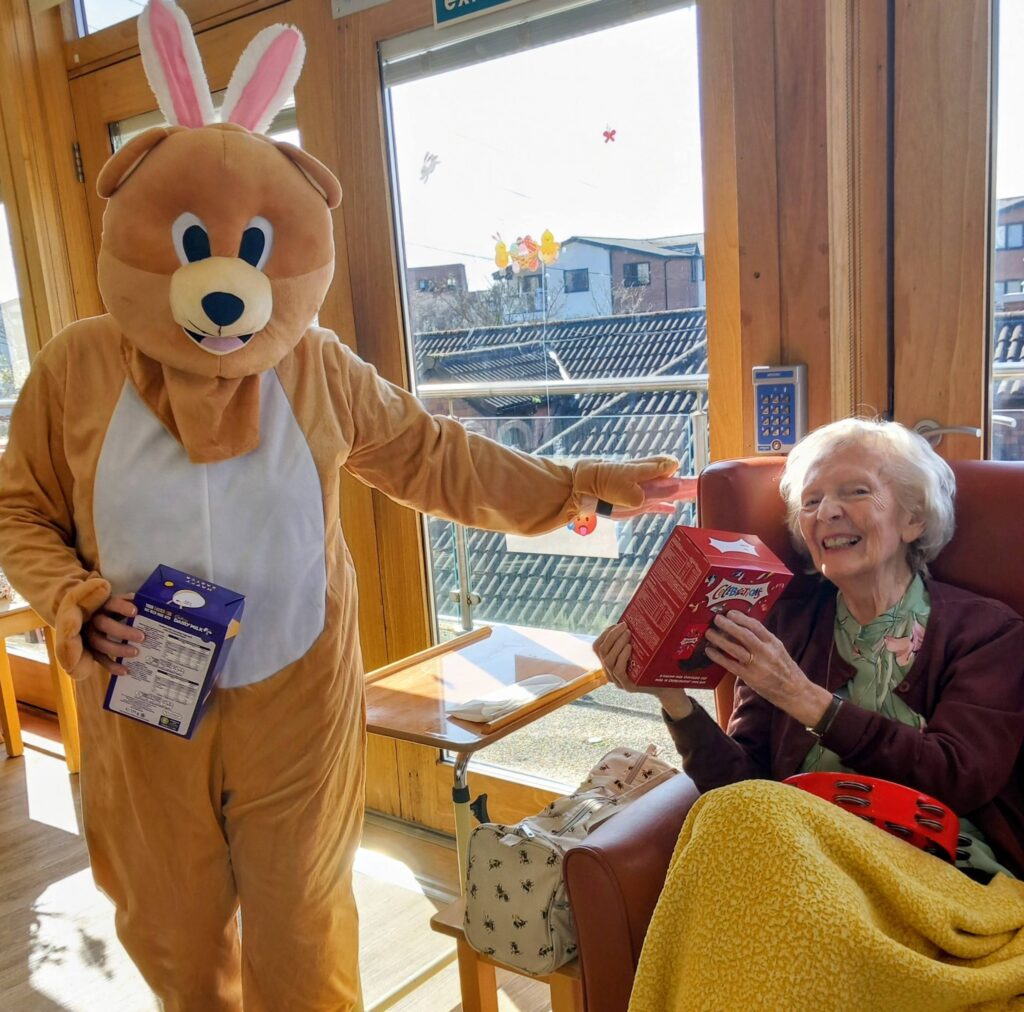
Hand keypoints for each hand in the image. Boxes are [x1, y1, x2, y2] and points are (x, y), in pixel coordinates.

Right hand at [85, 595, 143, 675]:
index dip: (121, 607)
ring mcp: (89, 636)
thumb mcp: (122, 605)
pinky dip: (112, 666)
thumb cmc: (115, 612)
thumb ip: (133, 604)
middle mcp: (93, 620)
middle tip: (142, 637)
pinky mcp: (90, 650)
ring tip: (136, 652)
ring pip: (99, 643)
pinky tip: (125, 670)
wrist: (93, 622)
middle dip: (123, 631)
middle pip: (104, 624)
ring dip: (118, 649)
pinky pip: (99, 659)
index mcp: (103, 606)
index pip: (111, 603)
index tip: (135, 612)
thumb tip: (151, 604)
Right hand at [594, 622, 693, 719]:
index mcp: (610, 663)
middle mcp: (610, 672)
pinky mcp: (627, 686)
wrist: (667, 684)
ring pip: (608, 660)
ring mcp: (618, 681)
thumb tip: (631, 617)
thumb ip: (630, 640)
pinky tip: (629, 647)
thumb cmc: (653, 664)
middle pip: (601, 652)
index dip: (605, 634)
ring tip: (628, 634)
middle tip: (625, 626)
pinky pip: (618, 671)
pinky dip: (622, 657)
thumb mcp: (639, 650)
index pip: (597, 647)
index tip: (617, 625)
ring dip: (617, 643)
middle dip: (612, 636)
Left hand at [606, 475, 698, 519]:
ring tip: (695, 496)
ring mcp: (644, 491)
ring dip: (680, 495)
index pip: (674, 469)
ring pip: (667, 492)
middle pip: (674, 481)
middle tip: (705, 489)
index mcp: (650, 471)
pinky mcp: (637, 502)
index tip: (704, 482)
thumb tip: (677, 484)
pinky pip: (655, 504)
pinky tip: (673, 510)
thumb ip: (655, 488)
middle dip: (688, 485)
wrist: (585, 487)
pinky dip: (664, 507)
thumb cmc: (606, 481)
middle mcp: (650, 480)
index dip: (688, 476)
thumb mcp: (630, 485)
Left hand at [704, 610, 830, 726]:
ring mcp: (758, 666)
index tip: (730, 612)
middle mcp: (766, 652)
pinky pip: (730, 665)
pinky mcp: (750, 678)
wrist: (795, 692)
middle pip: (744, 635)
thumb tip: (741, 627)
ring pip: (735, 649)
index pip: (756, 626)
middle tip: (716, 619)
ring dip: (720, 639)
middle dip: (728, 625)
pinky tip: (710, 651)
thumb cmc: (785, 669)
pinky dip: (718, 657)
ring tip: (709, 633)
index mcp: (774, 643)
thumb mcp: (778, 650)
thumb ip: (763, 640)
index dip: (741, 618)